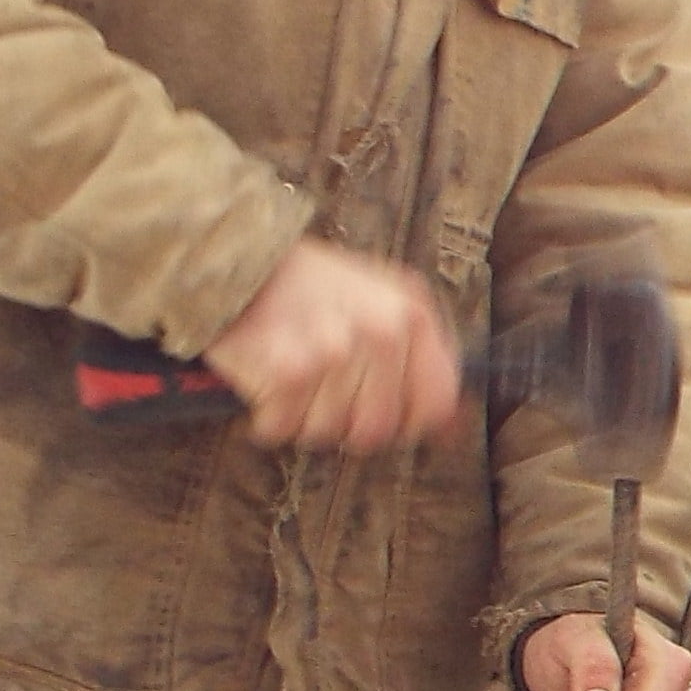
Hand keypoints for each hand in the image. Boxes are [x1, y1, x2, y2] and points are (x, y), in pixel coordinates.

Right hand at [204, 240, 464, 450]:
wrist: (241, 258)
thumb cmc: (317, 288)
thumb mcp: (386, 298)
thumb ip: (425, 356)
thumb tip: (449, 429)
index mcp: (412, 315)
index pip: (435, 404)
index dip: (408, 422)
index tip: (383, 414)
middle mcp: (381, 332)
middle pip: (376, 429)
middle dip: (346, 424)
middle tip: (323, 395)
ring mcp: (334, 351)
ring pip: (328, 433)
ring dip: (304, 419)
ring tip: (294, 381)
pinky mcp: (286, 369)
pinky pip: (283, 427)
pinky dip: (268, 418)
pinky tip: (267, 386)